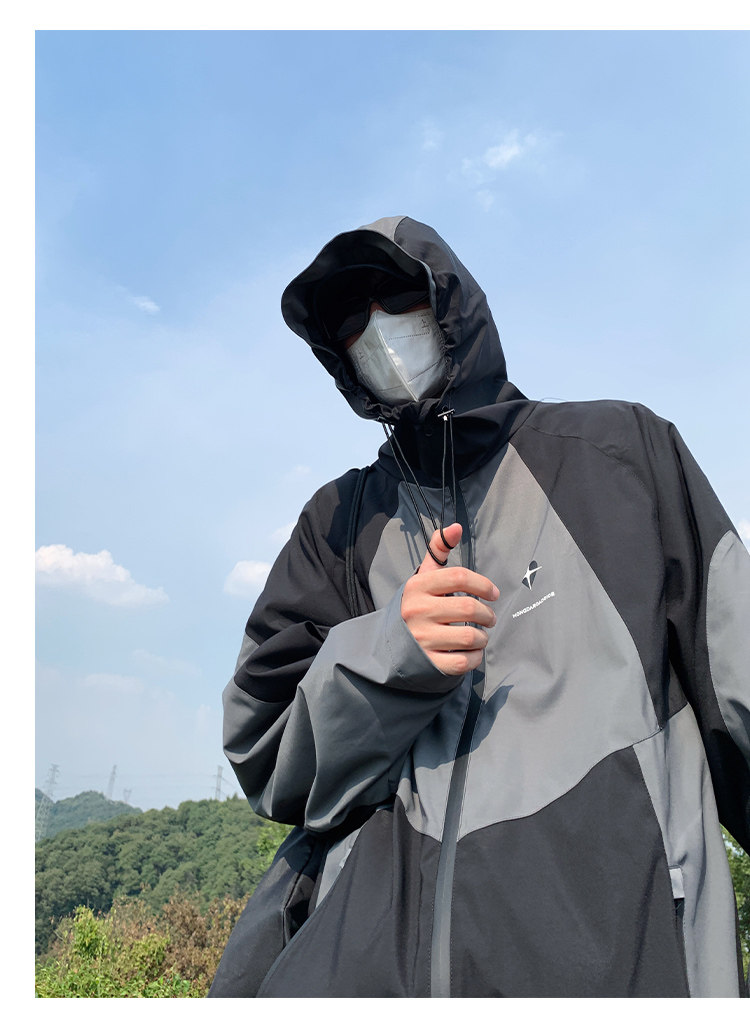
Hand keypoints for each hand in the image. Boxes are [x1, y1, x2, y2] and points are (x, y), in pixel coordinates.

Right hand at [401, 522, 498, 676]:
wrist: (388, 645)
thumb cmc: (416, 605)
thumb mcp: (422, 577)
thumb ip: (438, 550)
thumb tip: (456, 526)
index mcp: (417, 587)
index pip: (459, 577)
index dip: (483, 584)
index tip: (493, 593)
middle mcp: (417, 611)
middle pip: (469, 608)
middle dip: (487, 614)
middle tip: (489, 618)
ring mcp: (421, 639)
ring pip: (469, 637)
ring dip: (482, 637)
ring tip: (480, 635)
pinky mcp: (428, 663)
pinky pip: (463, 661)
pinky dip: (475, 657)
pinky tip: (472, 652)